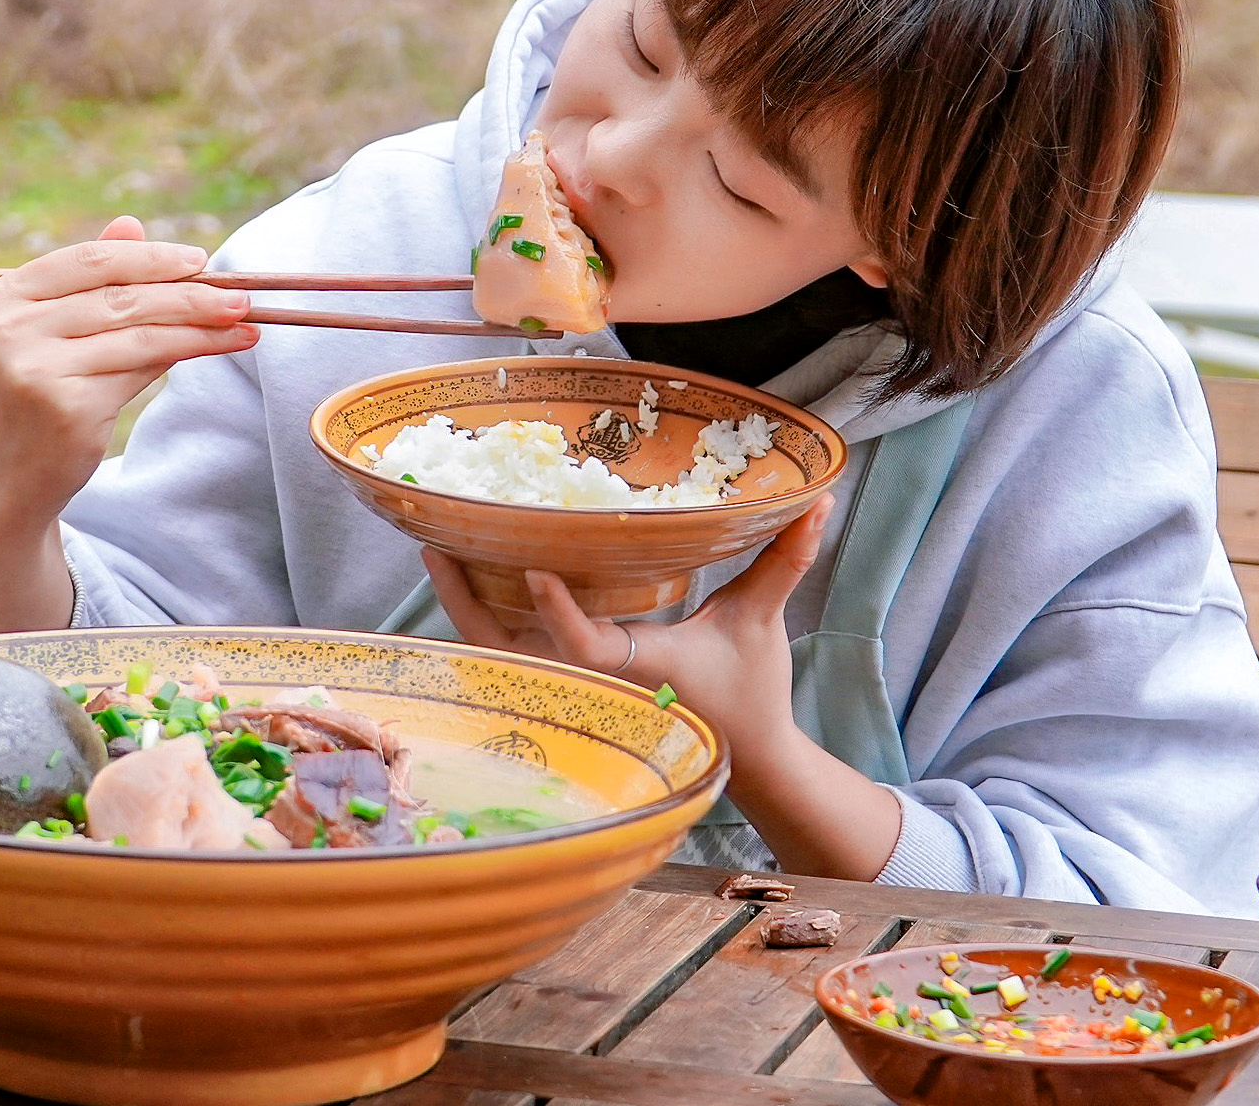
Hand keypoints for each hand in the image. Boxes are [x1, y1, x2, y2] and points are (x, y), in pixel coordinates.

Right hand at [0, 217, 256, 633]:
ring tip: (245, 319)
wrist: (0, 484)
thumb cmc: (29, 400)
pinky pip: (143, 369)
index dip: (149, 257)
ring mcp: (36, 369)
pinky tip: (221, 347)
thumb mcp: (44, 334)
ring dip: (201, 324)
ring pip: (140, 332)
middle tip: (239, 293)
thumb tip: (133, 225)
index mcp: (1, 297)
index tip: (199, 259)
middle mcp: (11, 328)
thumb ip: (87, 282)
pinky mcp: (67, 407)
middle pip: (121, 296)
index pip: (89, 260)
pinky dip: (188, 354)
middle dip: (188, 292)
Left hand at [423, 496, 903, 879]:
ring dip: (466, 610)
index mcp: (634, 669)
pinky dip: (486, 628)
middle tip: (436, 543)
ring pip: (500, 657)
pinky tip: (468, 587)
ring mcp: (575, 694)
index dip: (557, 614)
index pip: (585, 645)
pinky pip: (512, 660)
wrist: (744, 759)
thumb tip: (821, 499)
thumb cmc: (748, 691)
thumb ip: (784, 559)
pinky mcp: (571, 693)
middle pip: (509, 652)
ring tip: (438, 552)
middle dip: (468, 602)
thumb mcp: (760, 620)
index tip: (532, 569)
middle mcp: (592, 685)